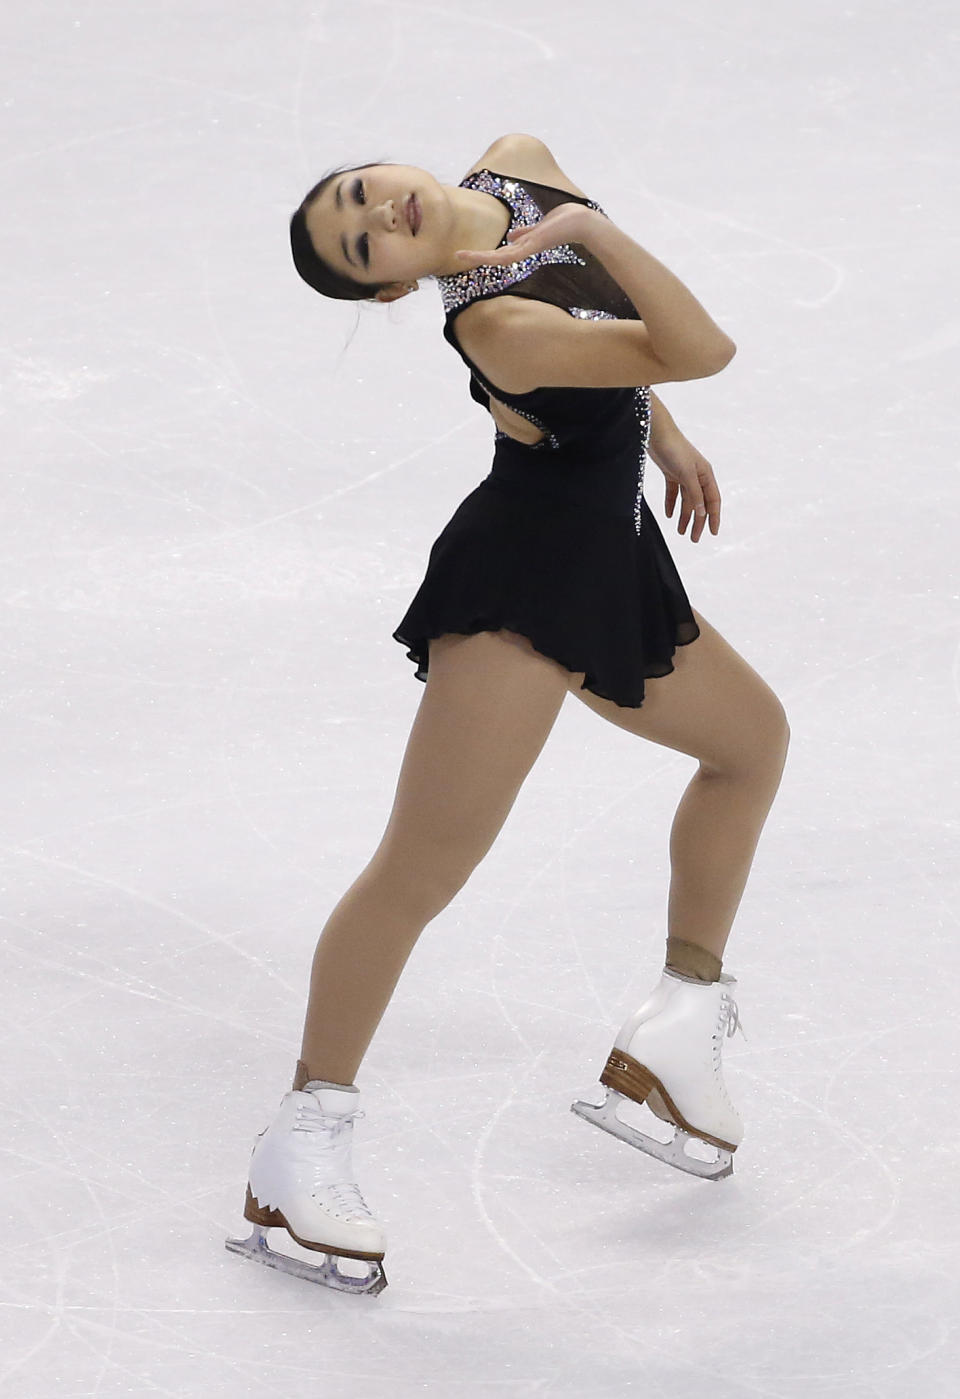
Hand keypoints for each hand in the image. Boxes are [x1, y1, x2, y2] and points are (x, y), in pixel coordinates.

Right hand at [455, 202, 596, 270]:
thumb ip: (525, 233)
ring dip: (479, 257)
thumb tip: (510, 236)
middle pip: (496, 257)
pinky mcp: (531, 248)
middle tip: (456, 257)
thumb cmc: (565, 222)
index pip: (501, 251)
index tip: (467, 252)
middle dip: (477, 257)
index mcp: (524, 245)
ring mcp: (527, 250)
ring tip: (460, 256)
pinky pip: (509, 255)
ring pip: (498, 258)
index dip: (485, 253)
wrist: (581, 223)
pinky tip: (481, 256)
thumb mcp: (540, 226)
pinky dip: (494, 256)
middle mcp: (523, 250)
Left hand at [653, 432, 720, 541]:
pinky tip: (669, 515)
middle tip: (693, 539)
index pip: (713, 500)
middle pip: (700, 503)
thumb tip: (702, 513)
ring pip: (686, 500)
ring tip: (680, 532)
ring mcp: (684, 474)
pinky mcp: (671, 472)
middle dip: (698, 522)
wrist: (657, 432)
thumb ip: (695, 494)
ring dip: (684, 516)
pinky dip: (672, 504)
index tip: (713, 533)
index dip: (714, 517)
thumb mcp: (686, 474)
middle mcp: (697, 475)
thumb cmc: (675, 449)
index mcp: (706, 474)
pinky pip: (674, 492)